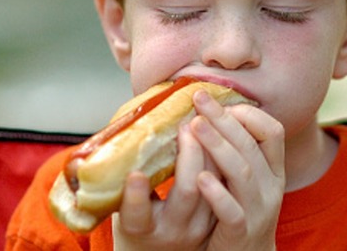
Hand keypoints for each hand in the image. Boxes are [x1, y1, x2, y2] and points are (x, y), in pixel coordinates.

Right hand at [112, 121, 217, 249]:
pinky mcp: (219, 220)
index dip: (135, 197)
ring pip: (212, 184)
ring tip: (203, 124)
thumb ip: (124, 169)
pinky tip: (219, 138)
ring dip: (210, 150)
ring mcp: (199, 227)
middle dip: (190, 153)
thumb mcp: (121, 202)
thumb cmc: (138, 220)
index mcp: (140, 229)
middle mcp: (171, 230)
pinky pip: (226, 183)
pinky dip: (222, 158)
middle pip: (187, 191)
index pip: (137, 215)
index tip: (135, 174)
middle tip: (185, 125)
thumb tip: (127, 116)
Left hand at [190, 89, 285, 250]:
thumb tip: (208, 111)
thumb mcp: (245, 178)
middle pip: (251, 145)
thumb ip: (236, 151)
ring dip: (218, 146)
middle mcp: (270, 187)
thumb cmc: (239, 210)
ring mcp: (258, 211)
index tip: (221, 101)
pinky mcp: (241, 233)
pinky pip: (232, 211)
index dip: (248, 113)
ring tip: (194, 126)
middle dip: (224, 119)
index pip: (273, 131)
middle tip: (199, 99)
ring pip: (242, 173)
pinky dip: (216, 193)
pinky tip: (199, 178)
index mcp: (273, 170)